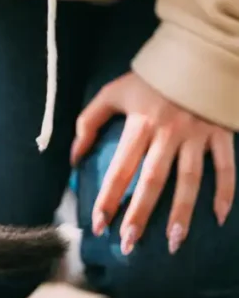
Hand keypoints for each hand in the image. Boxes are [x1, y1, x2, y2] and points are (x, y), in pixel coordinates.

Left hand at [71, 72, 234, 254]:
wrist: (197, 53)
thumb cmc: (150, 78)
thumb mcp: (112, 93)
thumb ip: (89, 123)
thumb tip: (73, 157)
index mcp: (140, 124)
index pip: (120, 168)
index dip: (108, 197)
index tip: (98, 224)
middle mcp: (168, 133)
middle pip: (152, 180)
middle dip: (140, 214)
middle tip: (129, 244)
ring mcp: (198, 136)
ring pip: (190, 181)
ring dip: (182, 213)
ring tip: (173, 243)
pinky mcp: (221, 135)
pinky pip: (226, 168)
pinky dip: (225, 193)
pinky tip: (218, 219)